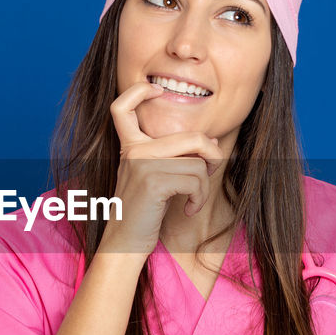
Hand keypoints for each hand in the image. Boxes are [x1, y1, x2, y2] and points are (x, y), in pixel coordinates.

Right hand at [98, 81, 225, 255]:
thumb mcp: (154, 178)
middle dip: (212, 155)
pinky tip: (188, 209)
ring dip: (204, 187)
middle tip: (211, 172)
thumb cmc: (143, 213)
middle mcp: (133, 150)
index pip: (122, 106)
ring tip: (192, 200)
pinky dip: (199, 198)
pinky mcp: (153, 180)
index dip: (139, 91)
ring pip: (198, 163)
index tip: (157, 91)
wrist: (124, 244)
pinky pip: (195, 180)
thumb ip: (174, 157)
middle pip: (191, 137)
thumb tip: (213, 144)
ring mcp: (142, 163)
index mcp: (130, 146)